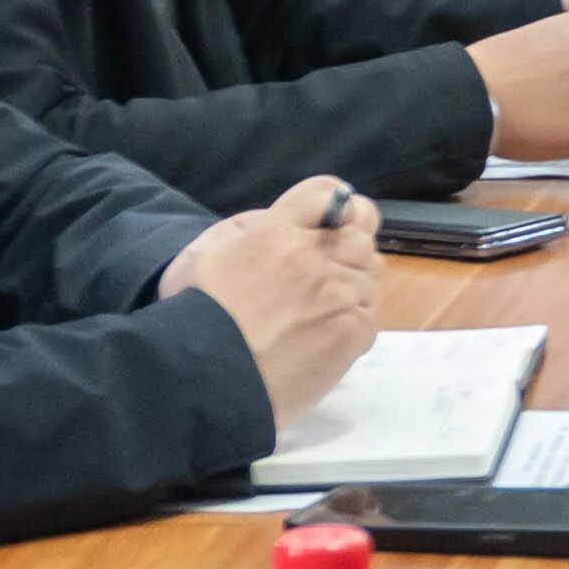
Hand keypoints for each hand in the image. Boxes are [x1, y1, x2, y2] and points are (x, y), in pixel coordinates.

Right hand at [164, 180, 386, 419]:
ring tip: (318, 312)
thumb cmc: (198, 314)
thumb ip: (252, 228)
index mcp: (279, 230)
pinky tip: (322, 335)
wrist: (206, 376)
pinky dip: (352, 320)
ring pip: (369, 274)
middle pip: (359, 235)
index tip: (333, 223)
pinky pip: (370, 312)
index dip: (336, 207)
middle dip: (346, 250)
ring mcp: (340, 292)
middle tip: (322, 277)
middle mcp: (315, 254)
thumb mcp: (211, 249)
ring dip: (351, 286)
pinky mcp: (354, 329)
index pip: (327, 192)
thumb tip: (282, 221)